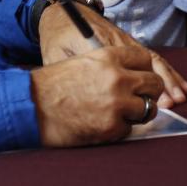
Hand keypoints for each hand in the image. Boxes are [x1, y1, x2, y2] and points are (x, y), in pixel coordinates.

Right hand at [30, 45, 164, 146]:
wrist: (32, 107)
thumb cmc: (53, 85)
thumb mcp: (83, 62)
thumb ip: (110, 65)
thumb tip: (132, 75)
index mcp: (109, 57)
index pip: (145, 58)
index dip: (145, 69)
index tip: (141, 76)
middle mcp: (117, 78)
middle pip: (154, 83)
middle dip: (149, 92)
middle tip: (140, 98)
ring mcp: (117, 104)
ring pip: (149, 108)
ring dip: (139, 112)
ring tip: (123, 113)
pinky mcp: (112, 127)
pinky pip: (131, 128)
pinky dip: (121, 128)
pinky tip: (105, 124)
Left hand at [38, 3, 186, 107]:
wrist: (63, 12)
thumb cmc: (57, 38)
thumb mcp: (55, 55)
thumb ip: (68, 73)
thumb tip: (79, 97)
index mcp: (98, 46)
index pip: (123, 67)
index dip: (139, 86)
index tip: (149, 103)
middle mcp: (117, 43)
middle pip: (144, 62)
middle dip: (160, 84)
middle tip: (171, 104)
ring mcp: (126, 43)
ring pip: (152, 60)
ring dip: (168, 78)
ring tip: (181, 97)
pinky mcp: (129, 44)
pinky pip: (152, 57)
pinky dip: (168, 71)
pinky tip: (180, 85)